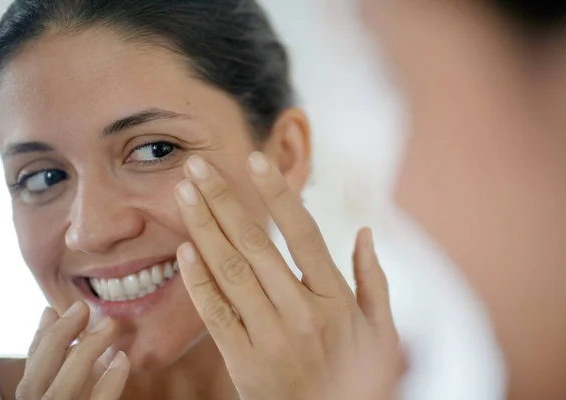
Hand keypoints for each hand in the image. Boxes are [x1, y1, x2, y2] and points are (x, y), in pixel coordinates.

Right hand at [16, 302, 129, 399]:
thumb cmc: (76, 394)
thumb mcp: (61, 379)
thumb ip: (53, 354)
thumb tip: (49, 312)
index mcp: (34, 399)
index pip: (30, 371)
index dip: (41, 339)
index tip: (53, 309)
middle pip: (38, 378)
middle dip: (57, 338)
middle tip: (81, 307)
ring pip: (64, 389)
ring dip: (86, 351)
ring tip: (109, 323)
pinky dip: (112, 380)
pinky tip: (123, 358)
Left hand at [174, 153, 403, 399]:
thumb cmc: (352, 377)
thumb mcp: (381, 334)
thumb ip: (373, 281)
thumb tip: (366, 233)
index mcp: (336, 299)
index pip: (303, 234)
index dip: (277, 194)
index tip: (255, 159)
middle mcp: (302, 313)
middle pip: (255, 245)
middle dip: (223, 200)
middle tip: (197, 166)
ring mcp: (270, 338)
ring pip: (231, 272)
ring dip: (203, 229)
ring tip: (184, 195)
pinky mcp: (243, 363)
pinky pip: (216, 315)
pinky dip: (198, 281)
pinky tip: (184, 249)